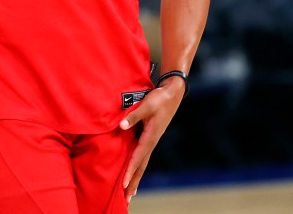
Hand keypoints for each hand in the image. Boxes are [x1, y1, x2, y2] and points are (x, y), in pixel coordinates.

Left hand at [119, 78, 185, 202]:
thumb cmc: (159, 99)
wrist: (172, 94)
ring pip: (143, 163)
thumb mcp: (146, 105)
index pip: (138, 157)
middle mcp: (151, 142)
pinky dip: (138, 167)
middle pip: (141, 166)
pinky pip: (143, 156)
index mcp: (150, 136)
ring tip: (130, 192)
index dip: (130, 170)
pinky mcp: (150, 137)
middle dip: (134, 182)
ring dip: (136, 178)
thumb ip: (133, 116)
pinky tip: (135, 172)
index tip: (123, 183)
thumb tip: (121, 126)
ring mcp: (151, 141)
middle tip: (127, 198)